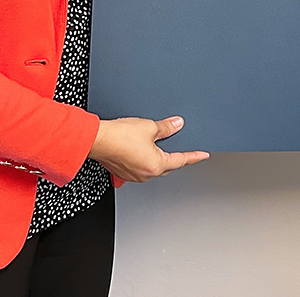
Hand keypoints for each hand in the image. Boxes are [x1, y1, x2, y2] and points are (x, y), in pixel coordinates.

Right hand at [88, 116, 208, 182]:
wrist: (97, 140)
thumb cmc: (119, 136)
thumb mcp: (150, 127)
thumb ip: (167, 127)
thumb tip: (177, 125)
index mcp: (156, 165)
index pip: (181, 160)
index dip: (193, 156)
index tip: (202, 155)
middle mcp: (145, 174)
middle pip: (167, 166)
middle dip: (175, 157)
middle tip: (182, 148)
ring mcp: (133, 175)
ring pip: (152, 167)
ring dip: (158, 157)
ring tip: (159, 144)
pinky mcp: (122, 172)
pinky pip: (139, 167)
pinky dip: (144, 159)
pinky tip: (141, 149)